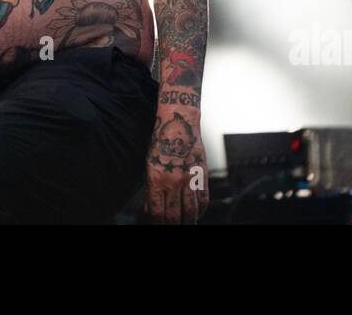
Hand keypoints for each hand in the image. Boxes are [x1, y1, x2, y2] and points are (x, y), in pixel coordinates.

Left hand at [143, 106, 208, 223]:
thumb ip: (150, 190)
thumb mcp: (148, 166)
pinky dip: (200, 212)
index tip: (156, 224)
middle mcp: (173, 182)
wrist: (178, 124)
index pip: (157, 213)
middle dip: (171, 225)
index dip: (156, 223)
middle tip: (170, 227)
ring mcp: (189, 180)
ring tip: (184, 224)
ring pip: (191, 213)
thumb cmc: (160, 144)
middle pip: (174, 217)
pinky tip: (196, 214)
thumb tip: (151, 211)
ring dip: (187, 223)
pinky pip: (204, 201)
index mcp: (156, 179)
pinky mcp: (202, 176)